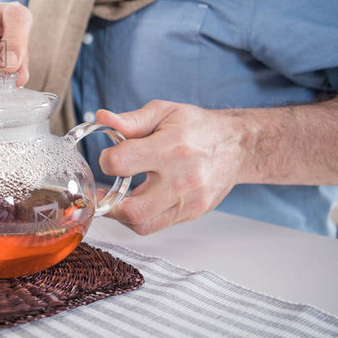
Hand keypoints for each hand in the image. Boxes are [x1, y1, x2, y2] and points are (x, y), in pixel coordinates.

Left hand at [95, 100, 246, 234]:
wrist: (237, 146)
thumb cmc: (198, 127)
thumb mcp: (164, 112)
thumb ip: (130, 120)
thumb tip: (101, 118)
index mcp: (170, 148)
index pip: (121, 164)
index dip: (106, 160)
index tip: (109, 157)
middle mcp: (181, 179)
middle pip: (132, 208)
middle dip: (108, 202)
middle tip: (102, 191)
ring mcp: (189, 201)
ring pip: (142, 224)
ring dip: (121, 215)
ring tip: (117, 198)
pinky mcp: (193, 213)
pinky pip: (157, 226)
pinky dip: (140, 217)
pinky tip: (137, 201)